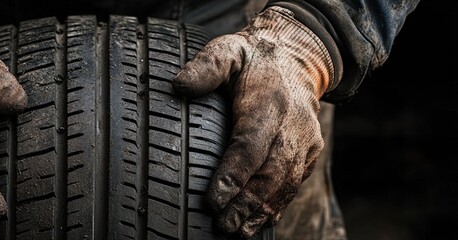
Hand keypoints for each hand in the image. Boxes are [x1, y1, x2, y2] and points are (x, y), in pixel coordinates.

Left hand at [174, 6, 334, 237]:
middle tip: (221, 225)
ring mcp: (305, 141)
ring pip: (284, 184)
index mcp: (269, 102)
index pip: (250, 145)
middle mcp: (292, 125)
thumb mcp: (227, 50)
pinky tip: (258, 223)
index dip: (233, 175)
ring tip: (238, 233)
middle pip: (269, 173)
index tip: (213, 199)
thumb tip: (178, 86)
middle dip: (245, 203)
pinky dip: (276, 206)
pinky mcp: (309, 152)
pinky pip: (294, 184)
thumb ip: (206, 67)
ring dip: (261, 211)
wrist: (297, 57)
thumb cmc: (253, 59)